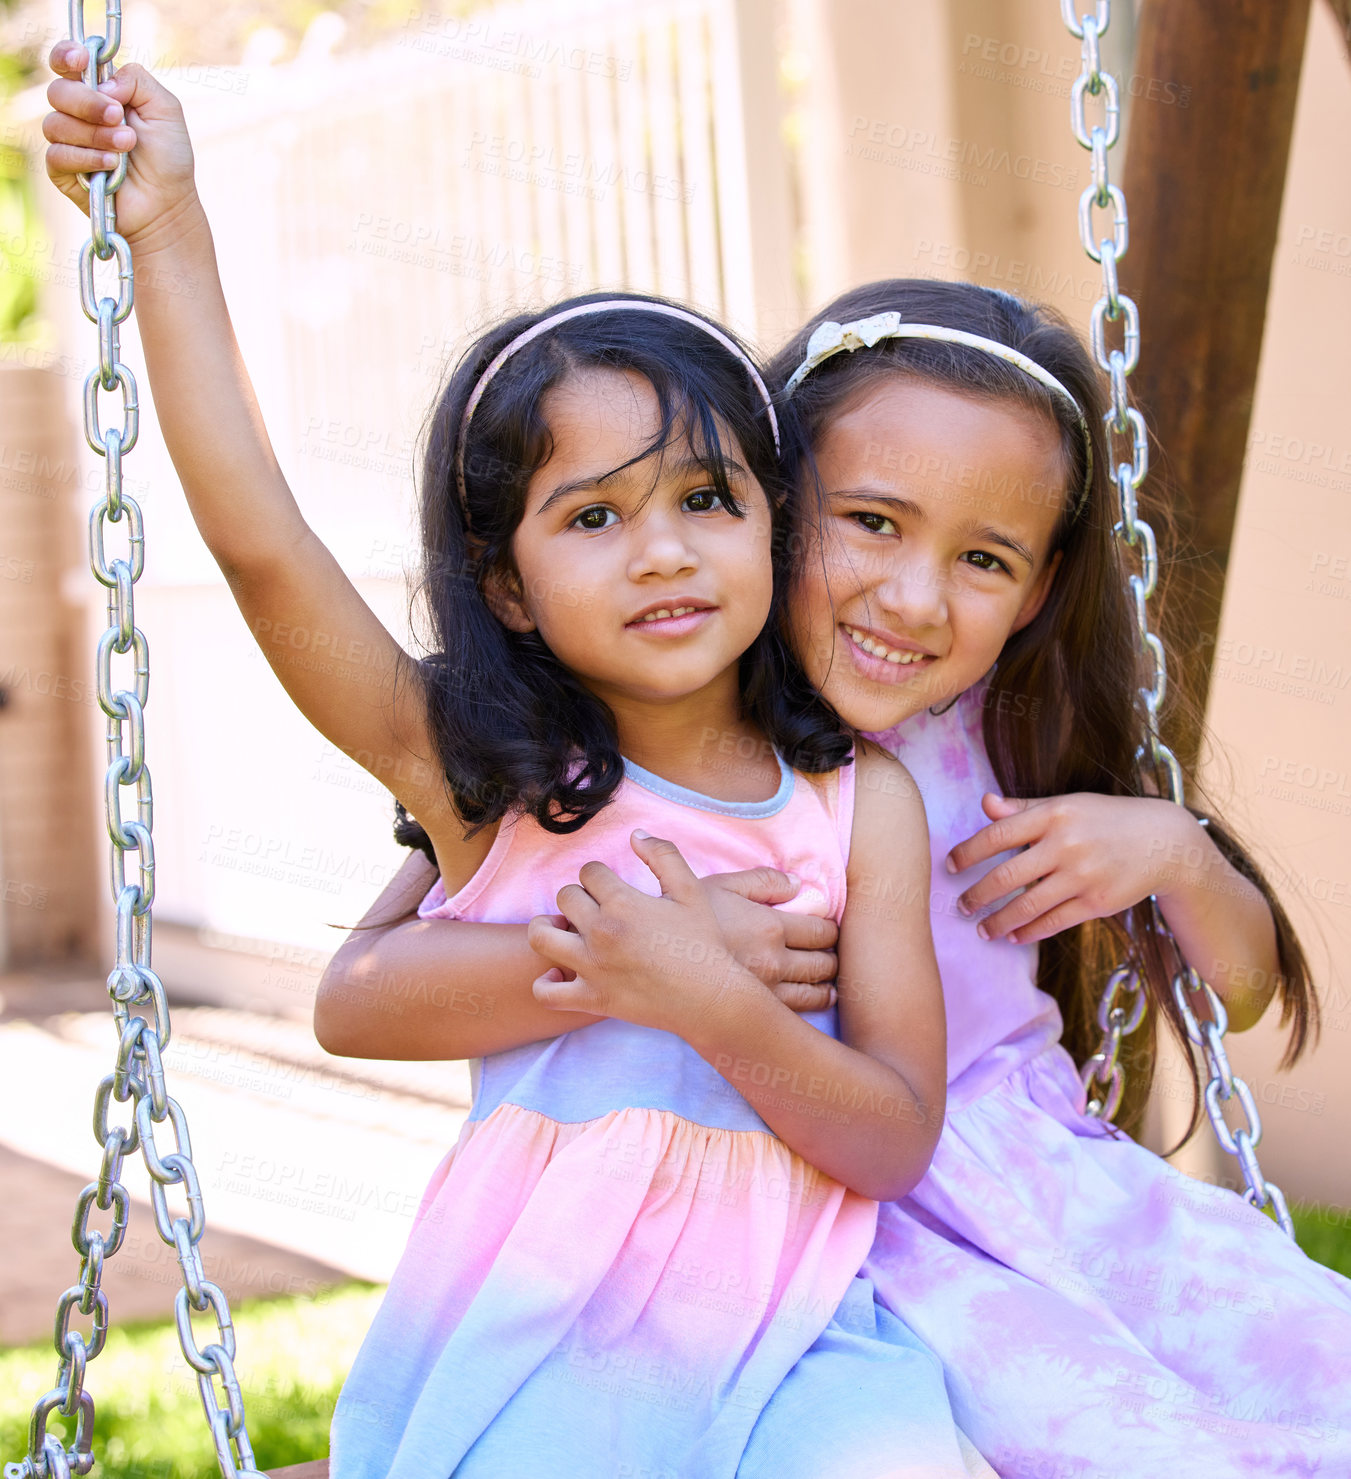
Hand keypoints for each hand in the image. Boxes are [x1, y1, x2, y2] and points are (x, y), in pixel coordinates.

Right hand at [44, 46, 198, 248]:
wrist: (167, 203)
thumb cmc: (168, 157)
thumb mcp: (165, 109)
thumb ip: (137, 81)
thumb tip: (103, 83)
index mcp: (99, 92)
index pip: (67, 63)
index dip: (66, 56)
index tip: (81, 61)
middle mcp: (78, 113)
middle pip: (58, 92)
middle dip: (88, 104)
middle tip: (119, 118)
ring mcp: (68, 141)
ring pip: (56, 124)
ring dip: (95, 136)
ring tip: (126, 147)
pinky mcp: (62, 170)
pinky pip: (57, 155)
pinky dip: (86, 159)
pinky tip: (111, 167)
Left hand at [526, 831, 763, 1032]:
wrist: (710, 997)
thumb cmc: (703, 943)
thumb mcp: (690, 891)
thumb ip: (663, 856)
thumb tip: (635, 834)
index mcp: (623, 903)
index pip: (588, 872)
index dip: (599, 876)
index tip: (610, 888)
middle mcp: (601, 932)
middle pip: (565, 898)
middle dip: (579, 897)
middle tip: (595, 909)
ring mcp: (592, 967)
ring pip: (540, 937)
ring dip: (547, 928)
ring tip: (565, 930)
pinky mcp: (591, 998)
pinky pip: (547, 993)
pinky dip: (546, 983)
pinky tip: (562, 973)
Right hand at [697, 857, 837, 1009]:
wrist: (649, 957)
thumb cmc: (682, 918)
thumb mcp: (720, 885)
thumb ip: (763, 880)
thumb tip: (797, 883)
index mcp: (769, 925)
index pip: (821, 929)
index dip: (830, 929)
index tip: (826, 928)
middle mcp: (773, 960)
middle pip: (824, 961)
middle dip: (831, 955)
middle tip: (828, 952)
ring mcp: (764, 991)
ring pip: (816, 991)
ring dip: (826, 983)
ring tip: (825, 977)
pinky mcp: (753, 1013)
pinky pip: (797, 1013)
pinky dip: (812, 1004)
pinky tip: (811, 999)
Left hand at [947, 791, 1196, 943]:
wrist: (1163, 841)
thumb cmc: (1105, 819)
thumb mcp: (1067, 804)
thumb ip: (1023, 808)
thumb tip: (984, 803)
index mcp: (1053, 814)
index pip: (997, 835)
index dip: (967, 853)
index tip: (950, 866)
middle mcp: (1065, 844)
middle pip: (1006, 877)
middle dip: (976, 896)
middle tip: (960, 906)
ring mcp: (1082, 876)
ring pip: (1027, 906)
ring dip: (997, 922)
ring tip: (981, 930)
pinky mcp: (1096, 902)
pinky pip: (1052, 922)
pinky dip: (1028, 932)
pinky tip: (1012, 936)